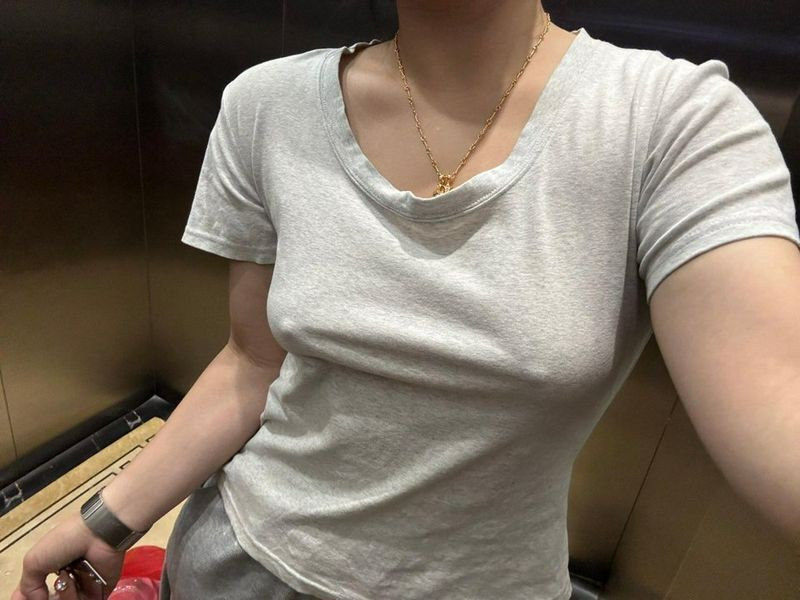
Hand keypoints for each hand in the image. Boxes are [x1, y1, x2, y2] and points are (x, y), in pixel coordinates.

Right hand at [10, 512, 125, 599]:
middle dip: (45, 599)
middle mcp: (67, 579)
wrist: (97, 535)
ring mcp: (83, 587)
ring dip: (62, 595)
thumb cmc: (65, 542)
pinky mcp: (99, 592)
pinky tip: (73, 583)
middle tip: (43, 594)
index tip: (24, 598)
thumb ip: (28, 586)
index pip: (36, 591)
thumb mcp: (34, 560)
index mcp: (51, 569)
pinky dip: (74, 598)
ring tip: (64, 577)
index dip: (29, 597)